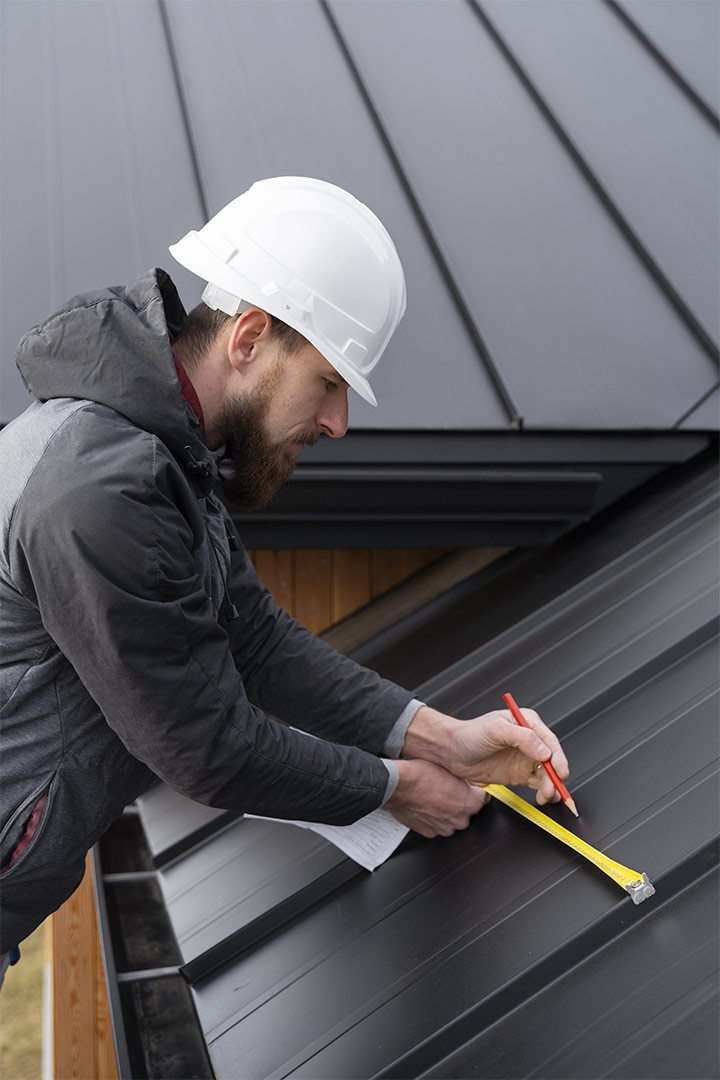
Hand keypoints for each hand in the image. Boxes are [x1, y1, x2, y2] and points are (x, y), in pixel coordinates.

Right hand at [384, 758, 488, 836]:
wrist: (397, 786)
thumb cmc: (420, 775)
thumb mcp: (450, 769)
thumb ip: (463, 781)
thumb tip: (466, 782)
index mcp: (470, 803)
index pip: (483, 799)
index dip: (475, 792)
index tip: (471, 789)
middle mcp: (460, 819)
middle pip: (467, 812)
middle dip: (460, 803)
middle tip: (448, 791)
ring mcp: (444, 828)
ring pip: (452, 820)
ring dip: (447, 812)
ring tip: (434, 797)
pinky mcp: (430, 833)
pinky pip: (437, 826)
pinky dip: (434, 818)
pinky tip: (426, 805)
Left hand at [403, 705, 569, 806]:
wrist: (452, 752)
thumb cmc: (470, 734)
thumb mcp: (496, 730)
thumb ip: (522, 738)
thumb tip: (545, 751)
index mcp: (527, 723)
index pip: (549, 741)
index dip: (558, 757)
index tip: (560, 771)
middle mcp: (529, 741)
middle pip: (551, 759)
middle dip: (555, 775)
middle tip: (553, 788)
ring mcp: (524, 758)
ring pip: (546, 773)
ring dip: (550, 785)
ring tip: (546, 796)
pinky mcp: (518, 774)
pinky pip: (537, 783)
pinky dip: (543, 790)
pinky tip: (544, 797)